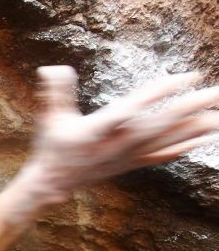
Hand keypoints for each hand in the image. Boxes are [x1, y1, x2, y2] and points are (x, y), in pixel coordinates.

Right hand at [17, 66, 218, 203]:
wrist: (53, 182)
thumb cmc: (52, 146)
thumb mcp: (49, 117)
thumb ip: (55, 91)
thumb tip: (51, 68)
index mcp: (95, 131)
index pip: (131, 109)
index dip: (158, 93)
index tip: (184, 78)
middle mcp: (114, 145)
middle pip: (158, 124)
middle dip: (189, 108)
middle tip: (215, 92)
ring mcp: (125, 157)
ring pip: (165, 141)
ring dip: (194, 128)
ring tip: (218, 115)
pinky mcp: (130, 164)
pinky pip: (162, 156)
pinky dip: (183, 147)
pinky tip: (202, 138)